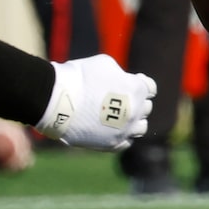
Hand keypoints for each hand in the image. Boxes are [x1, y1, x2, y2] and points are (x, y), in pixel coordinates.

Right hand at [35, 54, 155, 150]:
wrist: (57, 100)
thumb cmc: (81, 76)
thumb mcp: (106, 64)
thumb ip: (121, 74)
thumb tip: (124, 81)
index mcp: (137, 89)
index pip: (150, 88)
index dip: (141, 83)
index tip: (130, 81)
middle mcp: (135, 111)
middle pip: (146, 107)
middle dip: (136, 100)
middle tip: (121, 97)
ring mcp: (124, 130)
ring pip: (140, 127)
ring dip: (134, 120)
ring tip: (120, 115)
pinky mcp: (110, 144)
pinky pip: (126, 142)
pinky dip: (123, 135)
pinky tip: (114, 128)